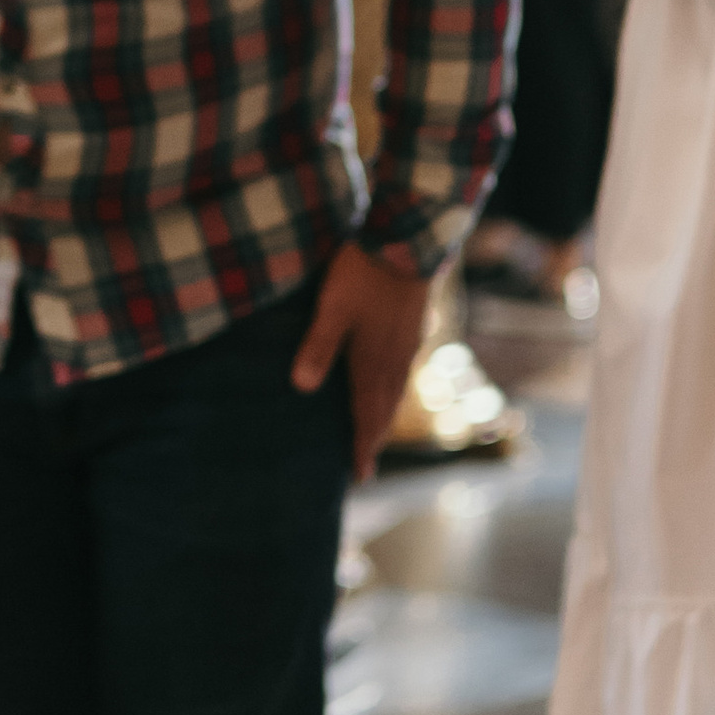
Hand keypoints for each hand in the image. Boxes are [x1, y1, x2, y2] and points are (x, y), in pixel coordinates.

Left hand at [293, 239, 434, 478]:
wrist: (407, 239)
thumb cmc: (364, 274)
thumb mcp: (332, 309)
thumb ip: (317, 346)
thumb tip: (301, 387)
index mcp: (374, 362)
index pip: (368, 415)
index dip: (363, 446)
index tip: (360, 475)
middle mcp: (395, 360)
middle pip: (385, 408)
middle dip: (374, 436)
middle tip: (366, 462)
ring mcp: (407, 343)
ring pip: (396, 389)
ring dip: (384, 413)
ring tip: (376, 430)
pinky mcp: (412, 325)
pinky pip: (402, 369)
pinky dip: (393, 387)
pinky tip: (390, 380)